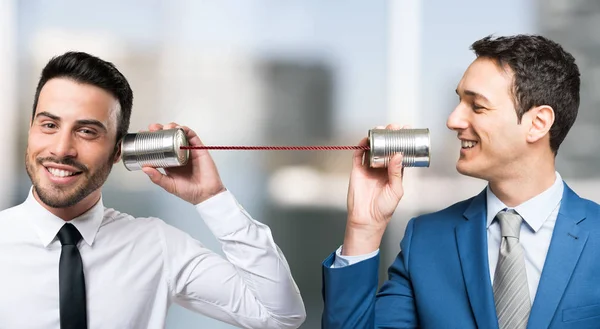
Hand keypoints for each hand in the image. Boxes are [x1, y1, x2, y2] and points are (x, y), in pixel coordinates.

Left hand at [141, 122, 226, 204]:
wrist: (206, 194)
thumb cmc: (189, 192)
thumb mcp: (169, 185)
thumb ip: (157, 177)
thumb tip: (145, 168)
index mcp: (170, 162)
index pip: (159, 147)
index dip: (152, 139)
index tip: (144, 134)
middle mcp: (179, 154)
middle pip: (169, 137)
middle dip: (160, 130)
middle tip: (153, 129)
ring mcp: (189, 150)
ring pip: (180, 134)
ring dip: (172, 127)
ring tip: (166, 128)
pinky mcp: (198, 149)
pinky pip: (192, 136)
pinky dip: (186, 130)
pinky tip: (180, 129)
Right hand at [342, 124, 406, 255]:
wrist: (367, 219)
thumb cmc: (384, 208)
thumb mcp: (396, 190)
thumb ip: (396, 172)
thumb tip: (397, 155)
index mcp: (394, 172)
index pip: (398, 153)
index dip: (402, 142)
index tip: (406, 131)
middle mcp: (382, 168)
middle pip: (386, 147)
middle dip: (389, 136)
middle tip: (394, 127)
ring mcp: (369, 168)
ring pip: (372, 149)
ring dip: (376, 138)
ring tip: (381, 129)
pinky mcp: (357, 170)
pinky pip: (359, 155)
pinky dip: (361, 146)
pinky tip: (366, 139)